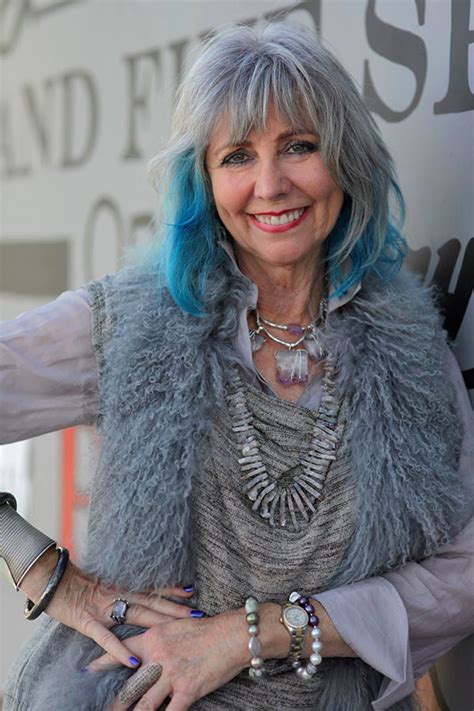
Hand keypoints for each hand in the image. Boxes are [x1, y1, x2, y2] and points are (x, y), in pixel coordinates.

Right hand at [20, 547, 198, 668]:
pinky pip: (106, 638)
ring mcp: (104, 609)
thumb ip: (116, 592)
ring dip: (159, 623)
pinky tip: (134, 662)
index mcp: (119, 588)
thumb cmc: (72, 585)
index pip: (150, 589)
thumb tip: (131, 595)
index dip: (171, 591)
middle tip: (198, 613)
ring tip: (179, 629)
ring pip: (137, 615)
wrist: (49, 580)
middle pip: (152, 603)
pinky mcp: (88, 622)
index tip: (191, 591)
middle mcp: (117, 596)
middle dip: (175, 609)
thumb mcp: (99, 587)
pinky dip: (120, 651)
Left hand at [87, 609, 248, 709]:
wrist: (231, 635)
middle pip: (130, 685)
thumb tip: (143, 651)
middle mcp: (159, 657)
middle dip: (114, 702)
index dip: (103, 662)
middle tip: (100, 708)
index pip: (122, 650)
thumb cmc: (206, 629)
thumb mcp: (175, 626)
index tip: (87, 671)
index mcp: (154, 638)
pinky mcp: (187, 690)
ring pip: (144, 704)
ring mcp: (172, 675)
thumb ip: (158, 639)